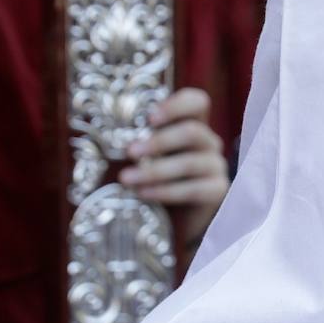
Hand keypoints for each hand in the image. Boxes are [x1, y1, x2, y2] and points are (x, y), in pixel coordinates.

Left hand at [121, 87, 228, 248]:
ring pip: (191, 162)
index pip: (197, 102)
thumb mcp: (145, 157)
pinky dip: (166, 191)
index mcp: (191, 124)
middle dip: (159, 141)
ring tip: (127, 179)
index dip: (176, 105)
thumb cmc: (155, 180)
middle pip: (193, 131)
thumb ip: (137, 142)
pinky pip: (194, 189)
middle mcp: (208, 142)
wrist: (175, 220)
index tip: (150, 118)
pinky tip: (145, 194)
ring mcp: (216, 166)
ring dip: (156, 170)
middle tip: (130, 152)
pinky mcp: (217, 191)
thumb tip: (106, 133)